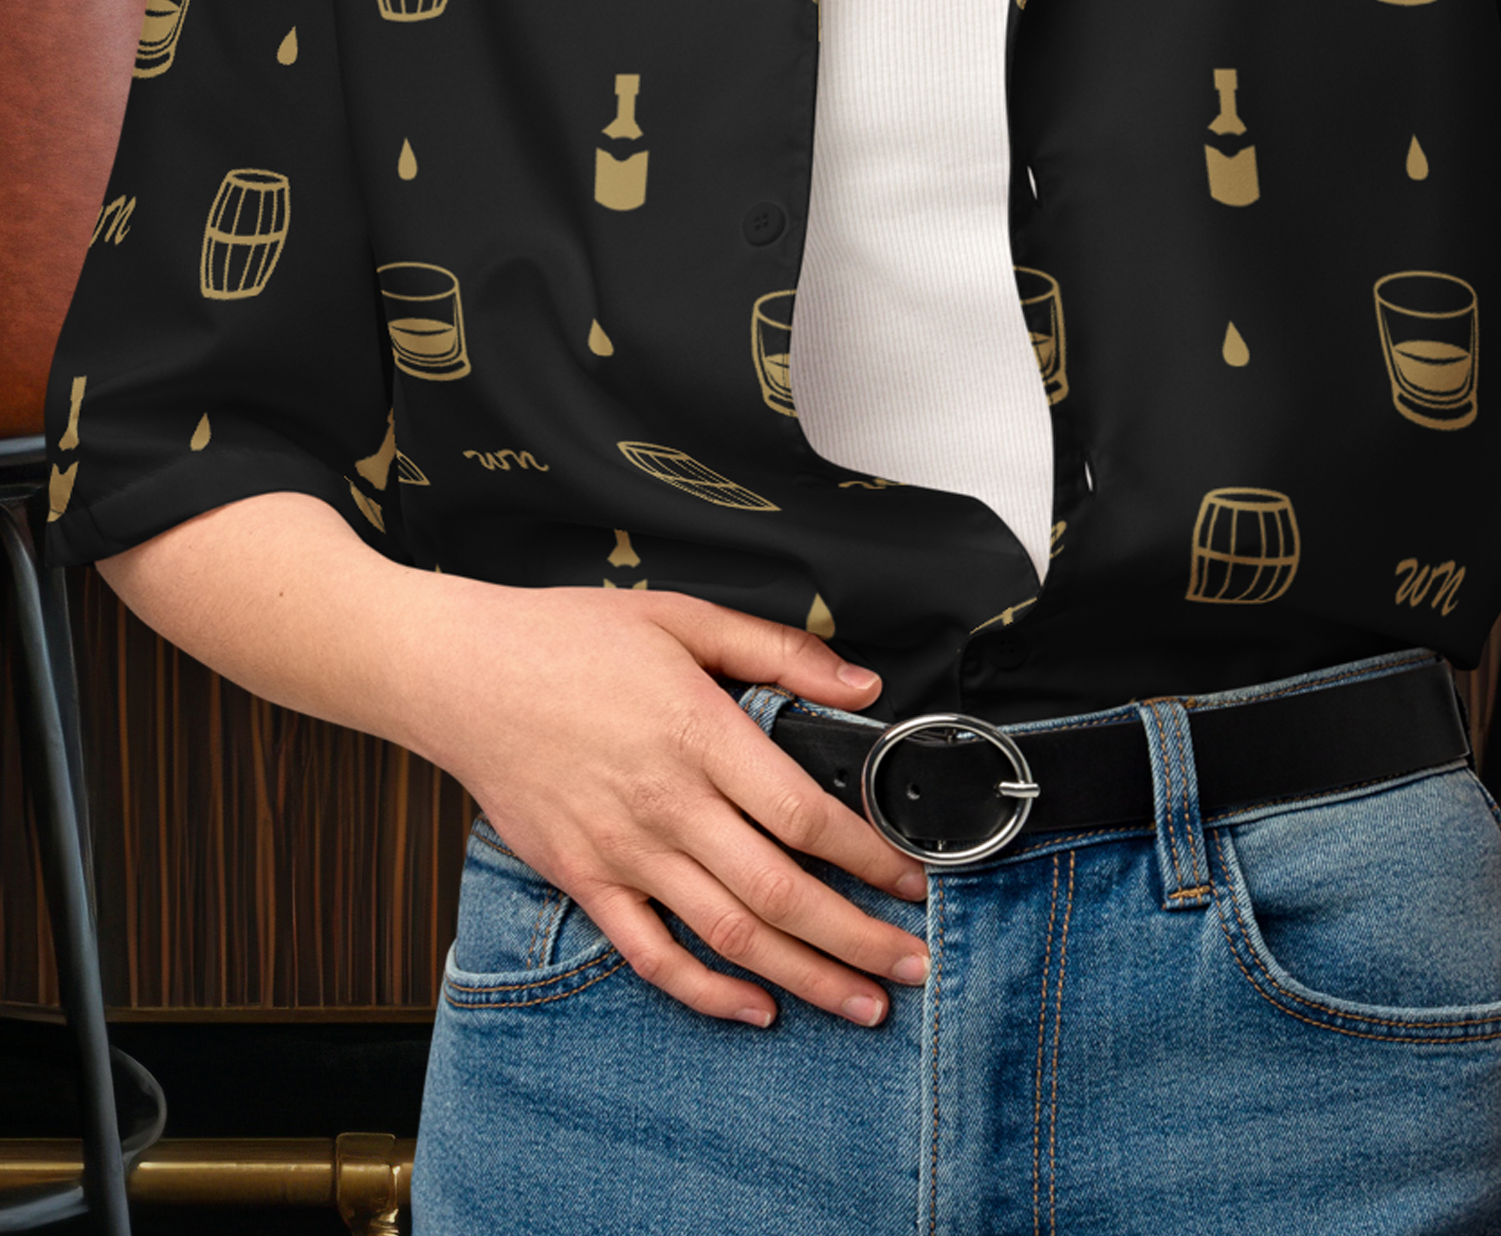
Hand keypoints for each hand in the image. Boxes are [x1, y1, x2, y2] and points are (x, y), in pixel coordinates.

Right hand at [416, 579, 931, 1028]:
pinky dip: (706, 992)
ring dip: (804, 977)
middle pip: (780, 892)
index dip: (870, 855)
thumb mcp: (685, 617)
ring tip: (864, 1004)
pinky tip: (756, 1007)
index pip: (805, 814)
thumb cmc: (569, 638)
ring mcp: (623, 852)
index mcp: (699, 733)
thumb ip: (780, 652)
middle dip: (858, 937)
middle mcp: (666, 805)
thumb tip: (863, 687)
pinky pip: (651, 955)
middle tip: (915, 965)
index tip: (916, 876)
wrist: (460, 672)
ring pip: (729, 935)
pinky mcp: (584, 880)